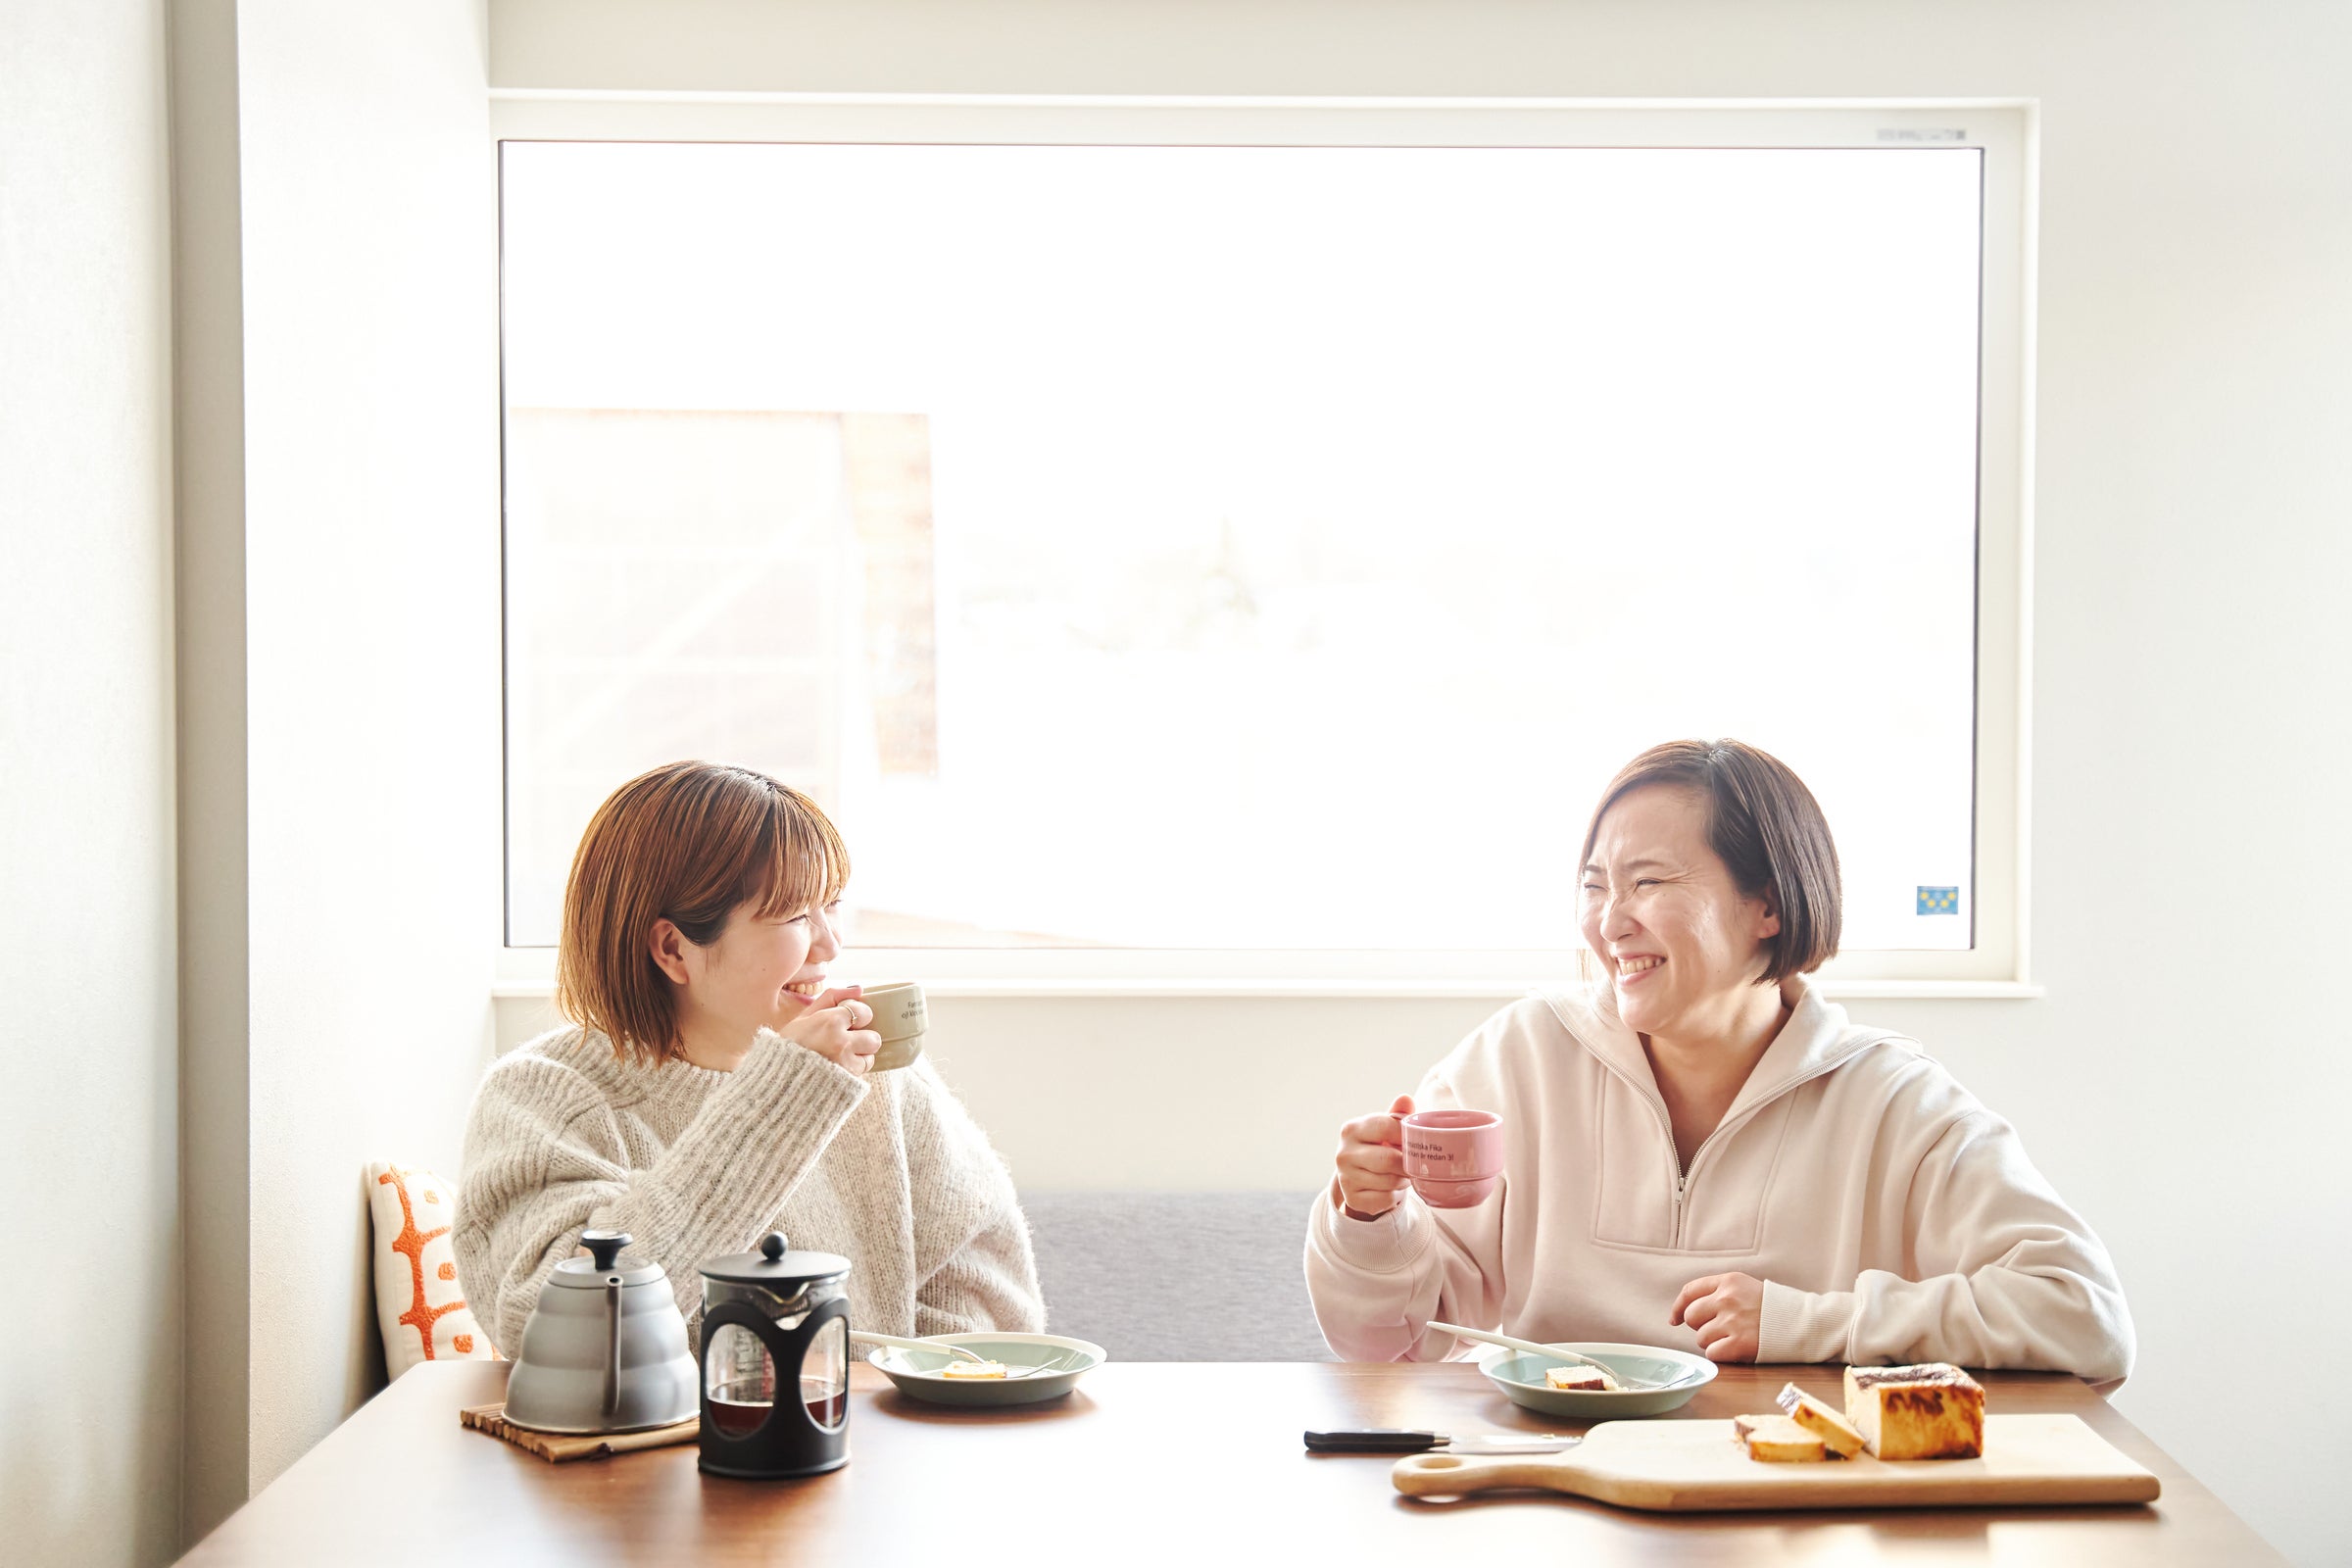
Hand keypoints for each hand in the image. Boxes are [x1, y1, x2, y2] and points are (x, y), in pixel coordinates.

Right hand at [779, 985, 880, 1075]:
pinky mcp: (846, 1081)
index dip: (857, 1016)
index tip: (847, 1021)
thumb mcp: (805, 1016)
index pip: (864, 1012)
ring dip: (859, 1055)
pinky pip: (863, 1072)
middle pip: (874, 1038)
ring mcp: (844, 1064)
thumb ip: (832, 998)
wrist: (777, 1078)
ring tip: (840, 1056)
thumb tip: (859, 989)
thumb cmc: (790, 1045)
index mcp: (829, 1022)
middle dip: (864, 1038)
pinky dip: (854, 1069)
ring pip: (870, 1056)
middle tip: (846, 1041)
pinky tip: (838, 1067)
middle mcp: (840, 1042)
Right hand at [1333, 1095, 1415, 1218]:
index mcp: (1351, 1129)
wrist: (1358, 1175)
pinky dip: (1395, 1196)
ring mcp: (1346, 1178)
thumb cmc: (1376, 1146)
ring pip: (1390, 1182)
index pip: (1386, 1127)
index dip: (1406, 1135)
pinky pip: (1385, 1199)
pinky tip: (1391, 1188)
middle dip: (1407, 1163)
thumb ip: (1396, 1115)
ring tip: (1403, 1174)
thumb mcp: (1384, 1128)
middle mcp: (1344, 1153)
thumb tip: (1406, 1099)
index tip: (1417, 1140)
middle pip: (1389, 1159)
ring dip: (1404, 1180)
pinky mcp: (1353, 1199)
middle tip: (1416, 1163)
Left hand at [1672, 1272, 1764, 1361]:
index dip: (1678, 1307)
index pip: (1689, 1291)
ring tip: (1733, 1338)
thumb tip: (1683, 1313)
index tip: (1675, 1319)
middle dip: (1699, 1326)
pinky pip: (1712, 1353)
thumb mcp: (1745, 1287)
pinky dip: (1721, 1355)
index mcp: (1728, 1282)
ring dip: (1713, 1342)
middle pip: (1691, 1316)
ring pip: (1700, 1337)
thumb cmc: (1772, 1307)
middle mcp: (1727, 1299)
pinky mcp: (1739, 1344)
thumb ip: (1718, 1293)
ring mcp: (1732, 1321)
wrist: (1803, 1323)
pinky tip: (1736, 1350)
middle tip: (1718, 1330)